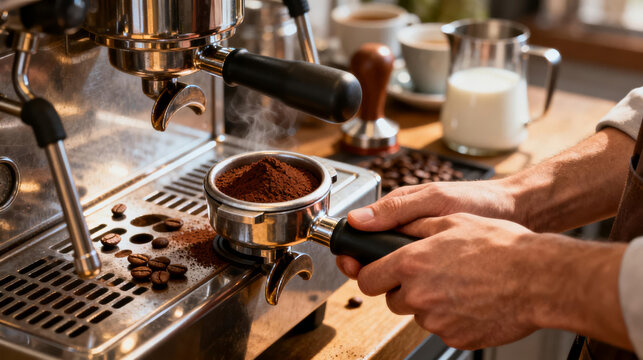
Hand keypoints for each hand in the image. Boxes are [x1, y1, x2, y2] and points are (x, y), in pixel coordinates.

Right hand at [338, 179, 519, 277]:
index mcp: (398, 211)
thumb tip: (357, 218)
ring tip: (406, 286)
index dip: (353, 251)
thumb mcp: (435, 199)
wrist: (516, 214)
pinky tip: (424, 290)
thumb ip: (396, 208)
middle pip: (375, 257)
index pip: (362, 233)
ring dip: (396, 281)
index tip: (351, 265)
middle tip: (380, 280)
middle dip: (373, 270)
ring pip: (395, 272)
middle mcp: (405, 231)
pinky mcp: (437, 265)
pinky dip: (417, 285)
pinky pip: (417, 278)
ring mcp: (421, 249)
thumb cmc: (478, 199)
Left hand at [346, 213, 550, 348]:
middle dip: (403, 288)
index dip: (370, 274)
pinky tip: (471, 299)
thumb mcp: (451, 220)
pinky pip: (443, 327)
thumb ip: (411, 226)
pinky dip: (451, 316)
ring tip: (459, 283)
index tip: (374, 272)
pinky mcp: (456, 337)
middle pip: (392, 300)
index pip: (367, 279)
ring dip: (429, 302)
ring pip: (418, 314)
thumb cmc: (500, 245)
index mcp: (411, 264)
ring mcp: (437, 321)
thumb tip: (383, 225)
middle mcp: (419, 295)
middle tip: (431, 273)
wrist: (539, 278)